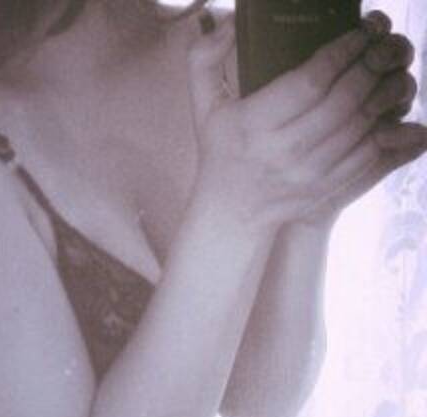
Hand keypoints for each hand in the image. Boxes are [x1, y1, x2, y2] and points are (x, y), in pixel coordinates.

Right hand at [188, 11, 426, 230]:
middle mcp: (282, 151)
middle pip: (344, 101)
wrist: (232, 209)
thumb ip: (204, 59)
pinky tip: (393, 109)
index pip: (309, 82)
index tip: (359, 31)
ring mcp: (308, 175)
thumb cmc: (221, 149)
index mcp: (252, 125)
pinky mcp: (326, 190)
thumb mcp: (204, 105)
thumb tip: (230, 25)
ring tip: (395, 71)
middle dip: (373, 66)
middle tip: (384, 45)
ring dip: (387, 94)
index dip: (342, 51)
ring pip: (363, 127)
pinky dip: (389, 130)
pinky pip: (369, 156)